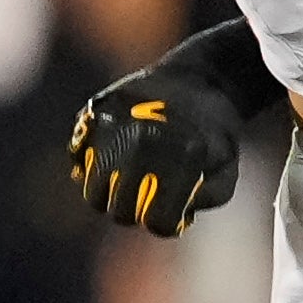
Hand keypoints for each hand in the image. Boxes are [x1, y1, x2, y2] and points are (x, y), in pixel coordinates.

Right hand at [70, 58, 248, 235]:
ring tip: (127, 182)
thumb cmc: (213, 135)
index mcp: (183, 156)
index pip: (157, 221)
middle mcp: (143, 140)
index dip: (164, 223)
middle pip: (120, 211)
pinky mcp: (93, 113)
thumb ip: (203, 200)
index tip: (169, 214)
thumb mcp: (225, 172)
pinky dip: (90, 166)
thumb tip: (175, 217)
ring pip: (93, 191)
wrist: (198, 79)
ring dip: (108, 194)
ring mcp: (115, 126)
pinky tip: (112, 158)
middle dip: (134, 212)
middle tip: (145, 199)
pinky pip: (78, 157)